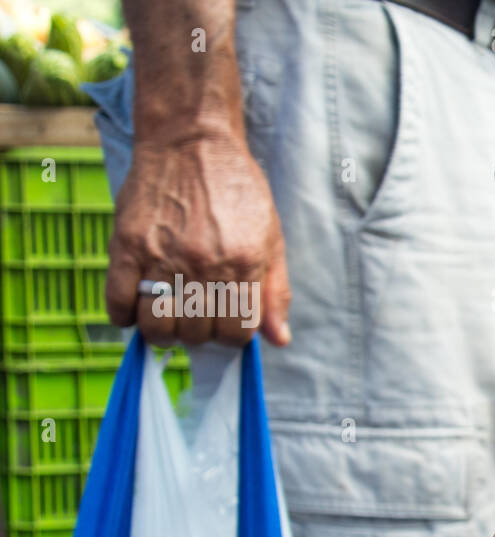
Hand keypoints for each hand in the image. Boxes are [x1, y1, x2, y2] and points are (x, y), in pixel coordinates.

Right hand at [105, 132, 291, 346]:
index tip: (225, 323)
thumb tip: (278, 340)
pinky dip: (124, 315)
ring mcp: (162, 256)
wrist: (192, 142)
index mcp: (243, 265)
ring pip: (157, 325)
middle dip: (198, 333)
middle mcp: (203, 265)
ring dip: (162, 332)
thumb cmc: (237, 188)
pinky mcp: (127, 245)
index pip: (236, 333)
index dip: (232, 336)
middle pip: (196, 334)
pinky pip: (118, 301)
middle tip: (195, 315)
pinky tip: (136, 307)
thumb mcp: (271, 237)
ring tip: (167, 316)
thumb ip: (275, 291)